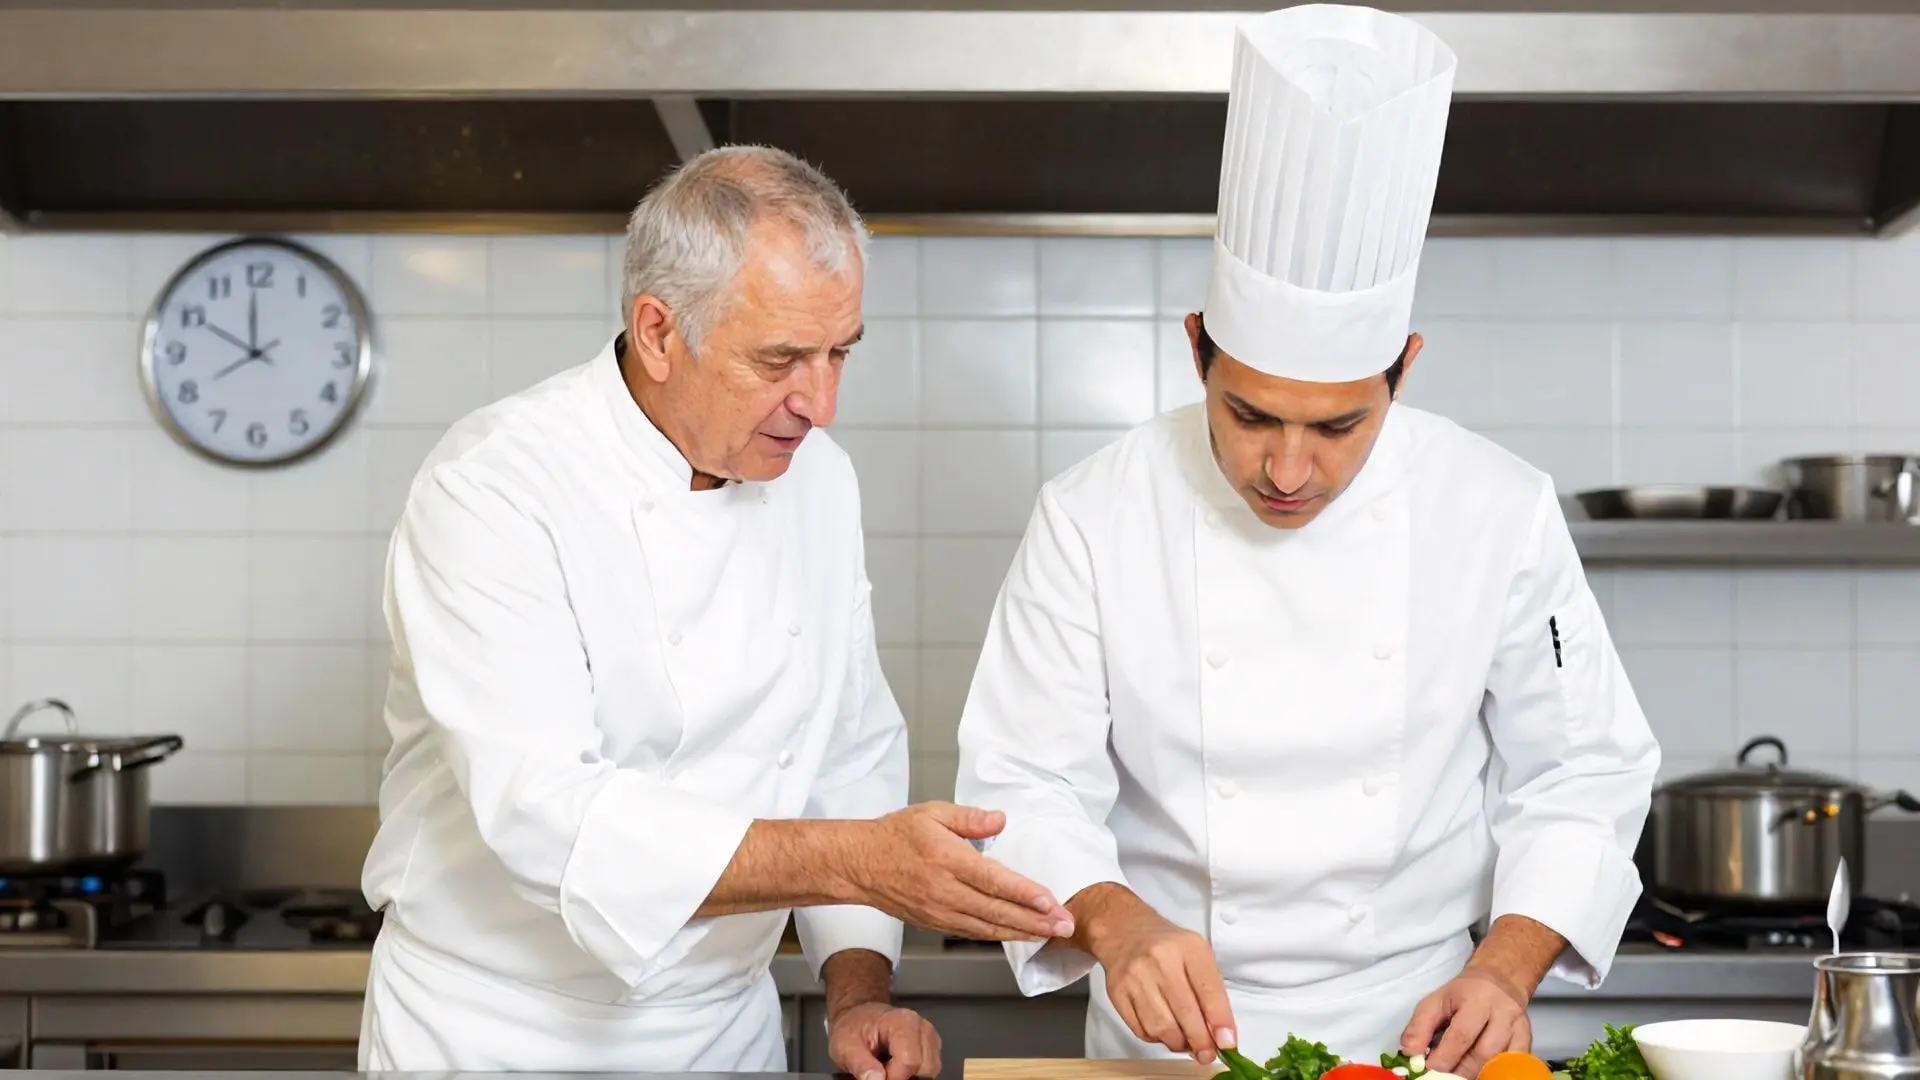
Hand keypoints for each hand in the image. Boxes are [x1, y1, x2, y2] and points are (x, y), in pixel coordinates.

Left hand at [829, 1002, 940, 1079]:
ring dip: (910, 1075)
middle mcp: (921, 1027)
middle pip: (925, 1067)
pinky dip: (915, 1073)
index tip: (877, 1077)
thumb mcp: (845, 1046)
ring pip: (931, 1070)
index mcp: (902, 1022)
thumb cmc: (853, 1027)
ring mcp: (929, 1037)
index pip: (909, 1061)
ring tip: (888, 1067)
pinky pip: (930, 1069)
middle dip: (902, 1076)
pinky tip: (897, 1066)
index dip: (893, 1076)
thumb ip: (860, 1064)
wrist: (857, 1018)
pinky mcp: (931, 1046)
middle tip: (881, 1069)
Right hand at [844, 803, 1075, 942]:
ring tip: (1050, 934)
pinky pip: (972, 932)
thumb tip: (1001, 820)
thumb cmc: (895, 835)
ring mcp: (938, 912)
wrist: (859, 864)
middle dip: (1036, 920)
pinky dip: (998, 935)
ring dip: (1022, 933)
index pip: (993, 880)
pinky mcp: (935, 922)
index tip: (1051, 901)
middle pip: (996, 910)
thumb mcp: (931, 813)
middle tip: (1065, 925)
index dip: (1024, 893)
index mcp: (946, 859)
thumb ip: (969, 818)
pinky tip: (1018, 934)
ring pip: (987, 927)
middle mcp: (944, 890)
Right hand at [1074, 886, 1235, 1064]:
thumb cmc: (1166, 946)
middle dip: (1201, 1041)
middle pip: (1185, 1013)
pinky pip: (1141, 1029)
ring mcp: (1135, 976)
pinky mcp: (1117, 992)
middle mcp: (1160, 960)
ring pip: (1161, 1027)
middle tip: (1207, 1053)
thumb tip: (1220, 1035)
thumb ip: (1211, 992)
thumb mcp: (1196, 954)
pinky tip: (1163, 1030)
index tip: (1227, 1043)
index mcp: (1188, 947)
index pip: (1209, 990)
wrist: (1124, 930)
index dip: (1220, 1021)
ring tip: (1185, 1041)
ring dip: (1178, 1043)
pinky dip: (1156, 1038)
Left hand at [1400, 968, 1531, 1076]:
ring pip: (1499, 1061)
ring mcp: (1518, 1027)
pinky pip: (1514, 1062)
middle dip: (1460, 1070)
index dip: (1445, 1057)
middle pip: (1483, 1052)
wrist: (1500, 979)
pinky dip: (1497, 1071)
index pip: (1461, 1035)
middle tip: (1442, 1076)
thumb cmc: (1465, 993)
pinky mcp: (1526, 1038)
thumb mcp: (1436, 1000)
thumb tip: (1410, 1053)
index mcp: (1476, 999)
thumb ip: (1420, 1026)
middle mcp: (1502, 1013)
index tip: (1429, 1068)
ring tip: (1458, 1075)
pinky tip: (1481, 1072)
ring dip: (1476, 1073)